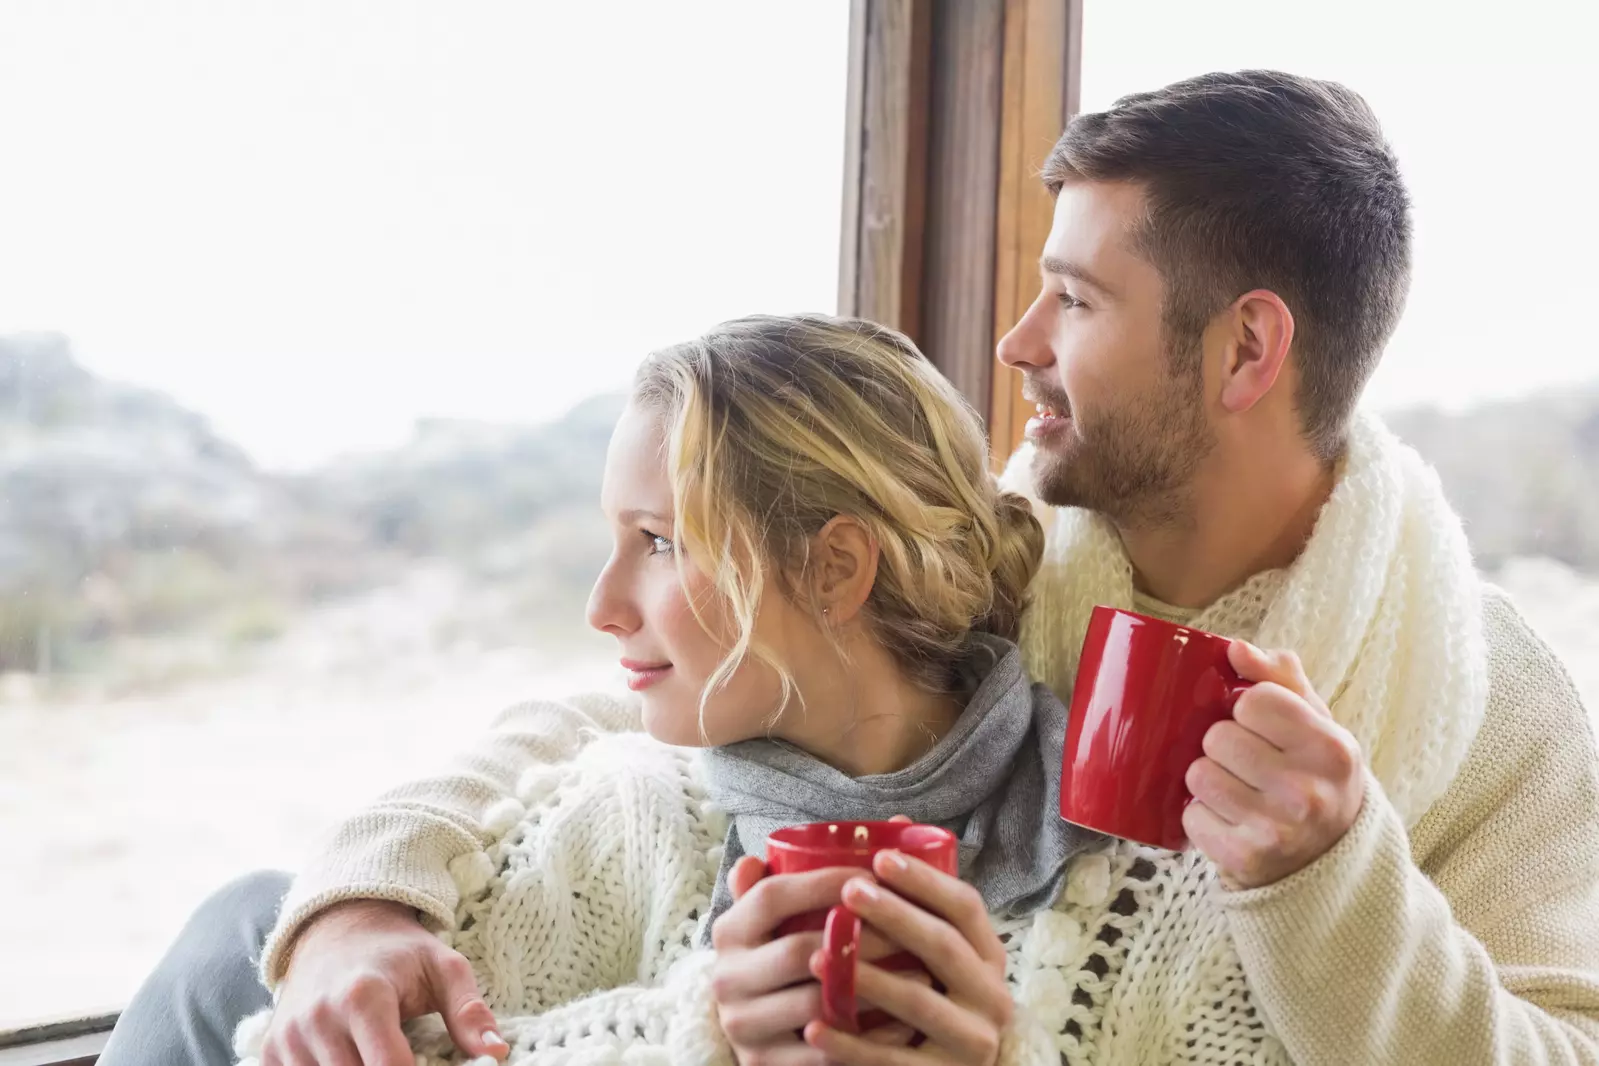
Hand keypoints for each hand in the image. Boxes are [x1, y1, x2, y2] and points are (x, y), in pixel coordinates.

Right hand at [262, 899, 507, 1065]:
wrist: (338, 929)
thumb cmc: (400, 953)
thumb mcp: (443, 967)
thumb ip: (469, 1010)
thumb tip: (496, 1054)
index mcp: (363, 995)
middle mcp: (317, 1018)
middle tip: (412, 1059)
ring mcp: (289, 1037)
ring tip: (382, 1055)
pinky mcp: (272, 1051)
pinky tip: (352, 1059)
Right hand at [711, 857, 916, 1065]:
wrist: (757, 1036)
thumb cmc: (782, 962)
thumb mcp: (783, 918)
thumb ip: (817, 872)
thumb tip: (896, 822)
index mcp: (730, 931)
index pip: (771, 895)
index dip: (823, 882)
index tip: (875, 875)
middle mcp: (725, 976)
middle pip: (798, 951)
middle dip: (862, 940)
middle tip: (911, 933)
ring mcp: (741, 1025)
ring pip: (814, 1004)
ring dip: (872, 990)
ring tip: (920, 978)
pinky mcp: (761, 1065)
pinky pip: (822, 1054)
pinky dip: (867, 1040)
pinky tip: (903, 1026)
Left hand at [802, 850, 1011, 1065]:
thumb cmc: (938, 996)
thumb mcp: (939, 952)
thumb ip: (920, 899)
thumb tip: (897, 824)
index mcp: (988, 956)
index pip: (966, 907)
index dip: (925, 880)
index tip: (880, 858)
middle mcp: (990, 997)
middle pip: (944, 948)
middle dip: (895, 916)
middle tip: (848, 892)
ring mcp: (971, 1042)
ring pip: (917, 1003)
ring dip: (866, 977)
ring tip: (818, 957)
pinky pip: (893, 1060)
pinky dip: (850, 1045)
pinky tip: (814, 1027)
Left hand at [1183, 641, 1365, 889]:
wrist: (1330, 862)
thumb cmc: (1314, 777)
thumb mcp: (1315, 725)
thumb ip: (1280, 679)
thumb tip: (1236, 647)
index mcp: (1331, 747)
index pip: (1253, 700)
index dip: (1246, 708)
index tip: (1260, 726)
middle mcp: (1308, 790)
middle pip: (1217, 737)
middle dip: (1222, 746)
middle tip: (1246, 763)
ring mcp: (1277, 829)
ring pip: (1198, 775)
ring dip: (1207, 780)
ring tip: (1236, 791)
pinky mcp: (1245, 859)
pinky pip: (1191, 817)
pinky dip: (1201, 817)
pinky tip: (1229, 821)